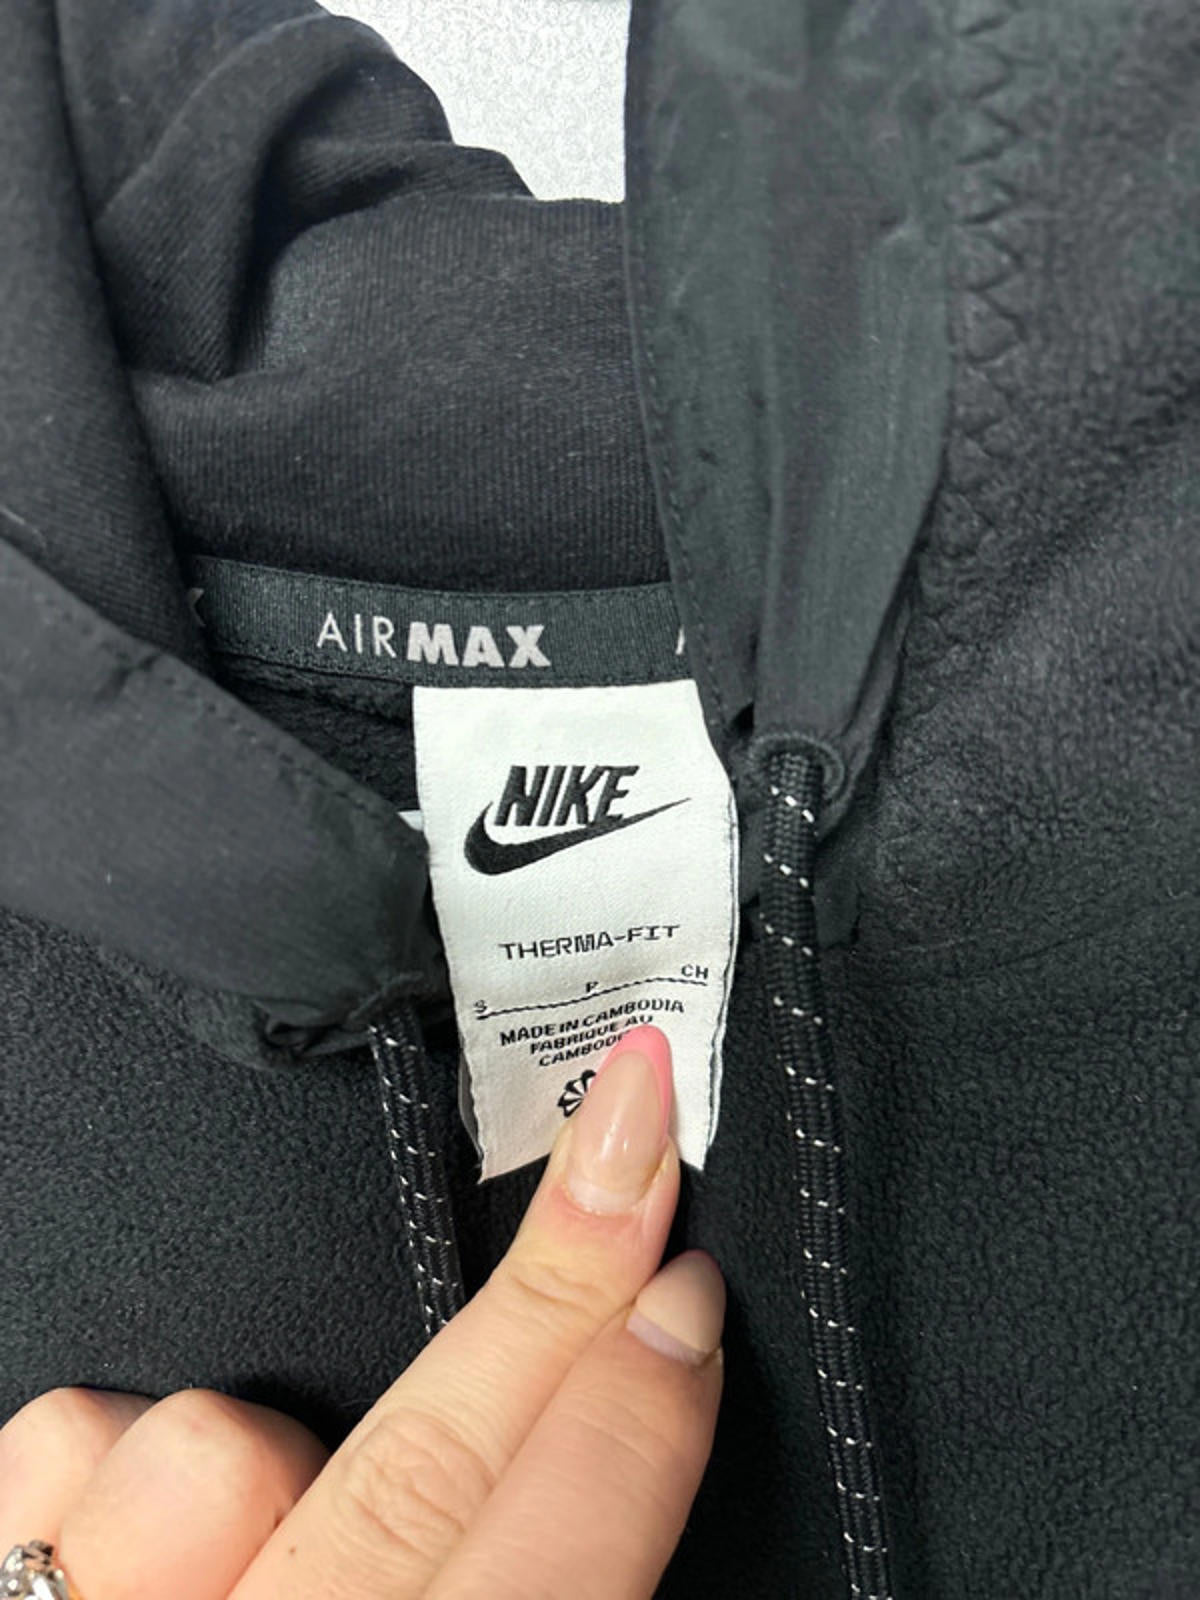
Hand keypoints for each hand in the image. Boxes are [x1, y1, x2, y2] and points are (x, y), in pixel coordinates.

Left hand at [0, 1024, 724, 1597]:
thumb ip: (549, 1592)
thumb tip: (618, 1467)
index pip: (545, 1581)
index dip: (628, 1431)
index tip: (686, 1290)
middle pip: (418, 1476)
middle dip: (544, 1296)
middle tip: (625, 1137)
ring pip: (204, 1450)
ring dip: (260, 1459)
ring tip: (257, 1531)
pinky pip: (63, 1456)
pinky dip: (114, 1475)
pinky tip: (137, 1547)